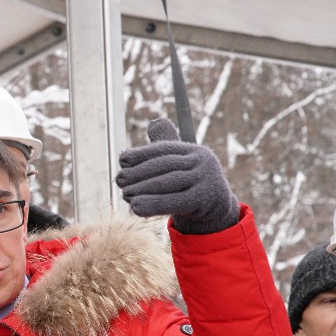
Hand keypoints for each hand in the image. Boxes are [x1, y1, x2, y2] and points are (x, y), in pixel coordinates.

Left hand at [116, 118, 239, 233]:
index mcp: (195, 151)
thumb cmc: (191, 186)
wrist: (216, 212)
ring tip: (124, 194)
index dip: (142, 153)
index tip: (122, 159)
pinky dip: (153, 204)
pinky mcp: (204, 200)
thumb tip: (153, 122)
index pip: (165, 149)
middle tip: (118, 180)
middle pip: (165, 165)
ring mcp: (207, 180)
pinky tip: (135, 207)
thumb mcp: (182, 166)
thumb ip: (166, 149)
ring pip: (168, 182)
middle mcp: (203, 162)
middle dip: (138, 172)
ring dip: (142, 188)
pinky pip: (175, 202)